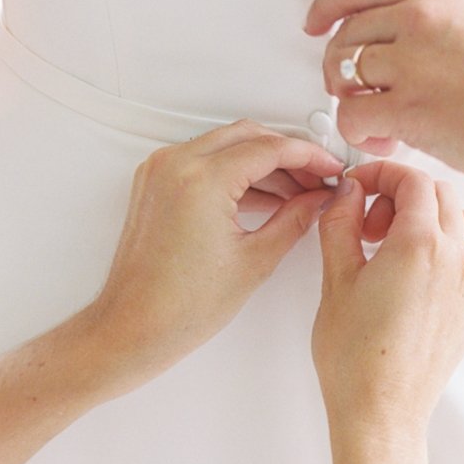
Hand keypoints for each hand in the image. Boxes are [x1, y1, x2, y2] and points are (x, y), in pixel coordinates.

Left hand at [82, 121, 341, 397]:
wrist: (134, 327)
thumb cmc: (179, 306)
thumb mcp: (255, 260)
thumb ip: (294, 220)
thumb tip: (316, 201)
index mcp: (200, 179)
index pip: (269, 148)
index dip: (309, 155)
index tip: (329, 167)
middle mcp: (174, 166)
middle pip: (247, 136)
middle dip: (287, 154)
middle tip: (317, 177)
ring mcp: (158, 173)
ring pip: (224, 145)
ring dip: (262, 163)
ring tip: (297, 192)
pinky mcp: (153, 186)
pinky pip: (201, 163)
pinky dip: (233, 173)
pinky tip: (264, 196)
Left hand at [306, 0, 463, 186]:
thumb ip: (448, 21)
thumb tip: (415, 39)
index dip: (327, 5)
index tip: (316, 22)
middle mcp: (422, 17)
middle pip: (345, 34)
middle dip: (339, 67)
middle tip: (353, 90)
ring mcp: (412, 59)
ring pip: (342, 73)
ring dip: (351, 100)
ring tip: (380, 119)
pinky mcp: (407, 104)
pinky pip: (351, 115)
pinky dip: (359, 132)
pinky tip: (386, 138)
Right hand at [312, 162, 463, 463]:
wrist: (381, 410)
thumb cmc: (354, 356)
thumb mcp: (335, 280)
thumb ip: (340, 224)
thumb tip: (346, 194)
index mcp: (418, 245)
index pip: (412, 180)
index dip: (381, 173)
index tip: (358, 185)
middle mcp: (455, 259)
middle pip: (441, 194)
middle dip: (401, 193)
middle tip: (365, 217)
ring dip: (432, 216)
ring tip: (394, 241)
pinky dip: (451, 245)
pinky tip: (416, 269)